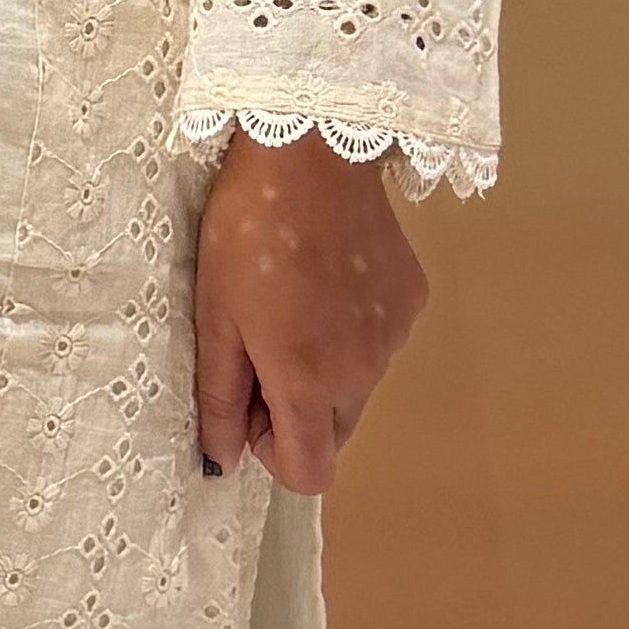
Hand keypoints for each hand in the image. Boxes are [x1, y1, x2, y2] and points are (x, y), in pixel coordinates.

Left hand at [193, 134, 428, 491]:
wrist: (310, 155)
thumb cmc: (246, 235)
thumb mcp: (215, 320)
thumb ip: (221, 399)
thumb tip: (226, 461)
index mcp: (309, 384)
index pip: (310, 473)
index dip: (272, 453)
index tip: (249, 404)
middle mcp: (364, 373)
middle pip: (334, 433)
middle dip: (296, 411)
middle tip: (261, 348)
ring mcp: (396, 337)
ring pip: (358, 387)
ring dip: (326, 370)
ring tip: (293, 302)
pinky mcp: (413, 300)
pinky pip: (380, 343)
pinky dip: (353, 331)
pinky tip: (328, 278)